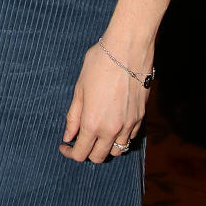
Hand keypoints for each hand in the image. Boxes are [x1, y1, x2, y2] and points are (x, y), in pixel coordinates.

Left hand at [58, 41, 149, 162]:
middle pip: (99, 157)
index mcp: (92, 122)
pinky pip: (130, 136)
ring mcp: (129, 124)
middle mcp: (112, 129)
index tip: (64, 146)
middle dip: (86, 153)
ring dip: (105, 147)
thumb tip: (68, 136)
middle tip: (78, 140)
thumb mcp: (79, 88)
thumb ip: (73, 115)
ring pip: (117, 150)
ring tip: (97, 133)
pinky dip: (120, 136)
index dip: (70, 153)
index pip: (81, 153)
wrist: (128, 49)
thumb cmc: (99, 63)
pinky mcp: (141, 117)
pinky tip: (113, 123)